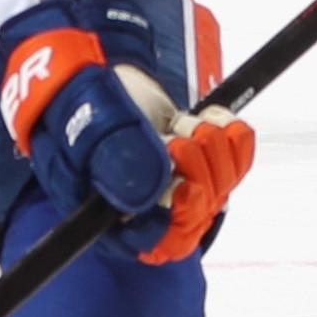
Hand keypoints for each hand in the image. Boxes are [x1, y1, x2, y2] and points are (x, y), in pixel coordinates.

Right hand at [0, 0, 257, 265]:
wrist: (91, 77)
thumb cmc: (78, 104)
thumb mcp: (86, 126)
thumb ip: (117, 157)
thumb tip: (158, 191)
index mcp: (114, 217)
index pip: (164, 239)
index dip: (182, 211)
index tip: (181, 179)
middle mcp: (149, 211)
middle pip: (201, 210)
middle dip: (197, 165)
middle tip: (174, 137)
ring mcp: (178, 186)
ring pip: (223, 180)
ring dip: (209, 143)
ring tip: (180, 125)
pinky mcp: (200, 160)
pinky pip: (238, 156)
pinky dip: (231, 131)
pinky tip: (209, 117)